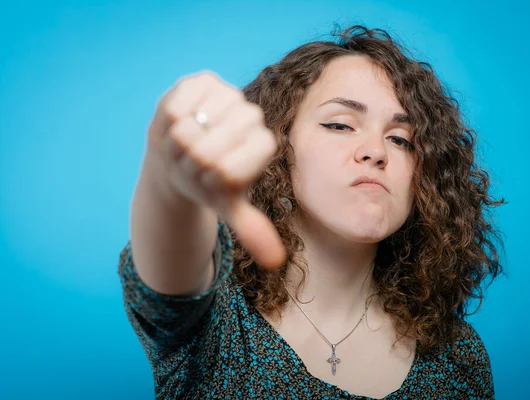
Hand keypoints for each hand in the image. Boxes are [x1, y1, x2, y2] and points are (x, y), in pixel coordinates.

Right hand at [147, 72, 285, 268]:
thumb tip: (275, 262)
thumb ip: (252, 229)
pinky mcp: (204, 80)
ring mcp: (228, 95)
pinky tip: (180, 121)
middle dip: (191, 164)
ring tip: (186, 141)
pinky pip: (176, 105)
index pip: (229, 171)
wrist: (184, 150)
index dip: (209, 179)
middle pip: (205, 150)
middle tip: (193, 159)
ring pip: (187, 127)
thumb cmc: (208, 180)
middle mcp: (250, 117)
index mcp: (263, 146)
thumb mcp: (228, 206)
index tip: (211, 175)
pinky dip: (170, 119)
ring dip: (177, 143)